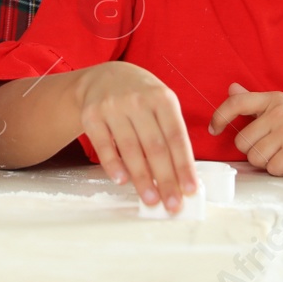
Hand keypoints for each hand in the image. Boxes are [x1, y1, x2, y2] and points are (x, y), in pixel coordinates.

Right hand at [75, 61, 197, 211]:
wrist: (103, 77)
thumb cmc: (140, 97)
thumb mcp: (160, 103)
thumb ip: (170, 133)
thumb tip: (180, 175)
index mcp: (162, 98)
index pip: (176, 137)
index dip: (184, 165)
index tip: (190, 189)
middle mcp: (138, 100)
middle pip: (155, 146)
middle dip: (166, 179)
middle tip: (172, 204)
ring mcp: (112, 106)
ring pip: (130, 149)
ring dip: (142, 178)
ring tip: (151, 199)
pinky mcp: (91, 115)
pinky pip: (103, 145)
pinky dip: (113, 165)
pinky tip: (122, 181)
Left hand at [209, 83, 282, 175]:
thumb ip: (256, 102)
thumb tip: (231, 89)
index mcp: (274, 100)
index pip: (236, 103)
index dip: (219, 117)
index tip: (214, 129)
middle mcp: (279, 113)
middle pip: (242, 141)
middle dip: (254, 151)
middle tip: (275, 148)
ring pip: (254, 157)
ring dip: (268, 163)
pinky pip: (271, 169)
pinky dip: (281, 171)